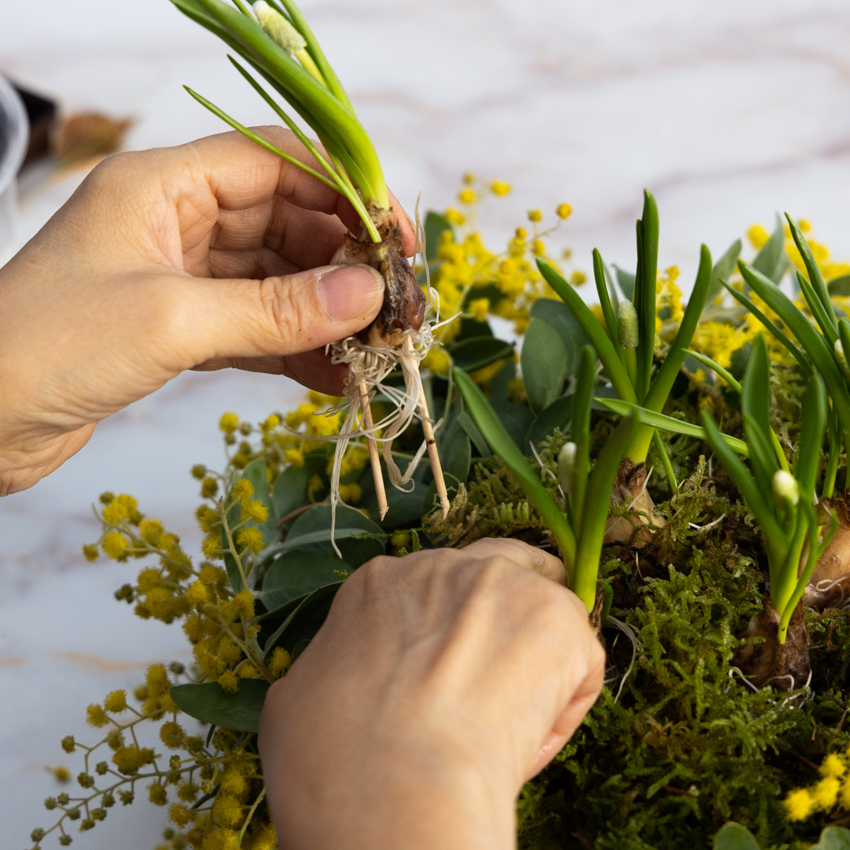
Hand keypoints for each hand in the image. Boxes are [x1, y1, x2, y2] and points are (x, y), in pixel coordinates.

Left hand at [0, 128, 414, 494]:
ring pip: (277, 282)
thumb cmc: (46, 347)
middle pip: (287, 222)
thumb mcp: (172, 319)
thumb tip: (367, 296)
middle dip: (343, 262)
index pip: (277, 162)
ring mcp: (183, 278)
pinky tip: (334, 378)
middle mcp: (178, 222)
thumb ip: (275, 309)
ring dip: (326, 313)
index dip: (345, 191)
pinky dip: (295, 351)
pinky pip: (257, 330)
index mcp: (164, 184)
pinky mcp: (182, 330)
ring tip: (376, 348)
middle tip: (395, 304)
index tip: (395, 237)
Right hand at [259, 538, 603, 849]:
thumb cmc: (331, 753)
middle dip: (508, 614)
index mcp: (382, 584)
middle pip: (500, 568)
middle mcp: (445, 567)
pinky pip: (578, 663)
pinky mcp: (556, 619)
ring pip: (545, 611)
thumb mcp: (299, 698)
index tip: (444, 678)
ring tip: (512, 726)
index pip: (433, 589)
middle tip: (500, 677)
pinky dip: (563, 708)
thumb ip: (332, 670)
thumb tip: (335, 688)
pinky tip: (527, 745)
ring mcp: (504, 584)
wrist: (390, 781)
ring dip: (538, 661)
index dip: (444, 634)